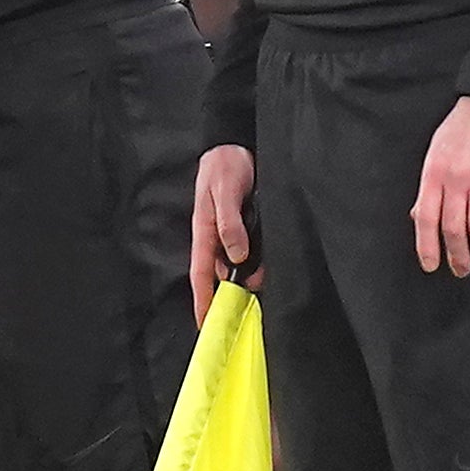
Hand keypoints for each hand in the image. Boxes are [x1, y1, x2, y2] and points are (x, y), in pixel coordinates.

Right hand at [191, 143, 258, 324]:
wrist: (236, 144)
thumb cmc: (225, 165)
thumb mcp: (225, 191)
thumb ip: (229, 222)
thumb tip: (236, 256)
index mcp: (204, 231)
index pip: (201, 273)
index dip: (203, 300)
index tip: (205, 326)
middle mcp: (217, 237)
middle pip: (222, 275)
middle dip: (231, 296)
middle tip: (243, 315)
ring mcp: (232, 233)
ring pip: (239, 265)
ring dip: (250, 277)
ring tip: (262, 286)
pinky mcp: (246, 227)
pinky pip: (252, 252)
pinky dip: (260, 262)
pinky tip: (268, 265)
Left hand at [412, 95, 469, 275]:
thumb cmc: (461, 130)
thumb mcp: (435, 153)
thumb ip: (430, 186)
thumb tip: (418, 216)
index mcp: (433, 172)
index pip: (426, 217)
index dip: (427, 246)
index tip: (430, 266)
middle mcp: (455, 178)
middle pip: (453, 227)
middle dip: (457, 255)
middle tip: (461, 270)